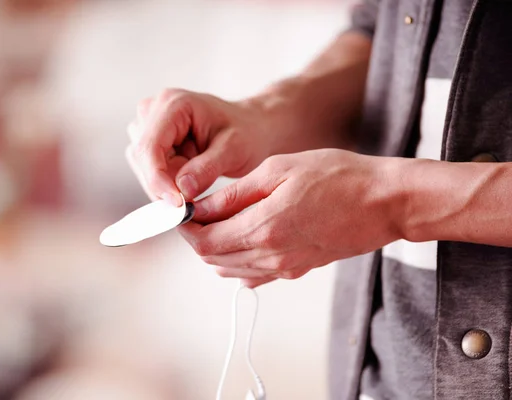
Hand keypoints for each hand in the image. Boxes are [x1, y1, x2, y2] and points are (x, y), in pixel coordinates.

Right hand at [126, 89, 274, 205]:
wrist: (251, 129)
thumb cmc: (246, 133)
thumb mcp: (234, 150)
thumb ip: (207, 169)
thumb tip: (182, 190)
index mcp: (174, 104)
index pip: (150, 147)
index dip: (158, 179)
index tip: (177, 204)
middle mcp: (154, 110)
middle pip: (143, 159)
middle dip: (164, 184)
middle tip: (193, 197)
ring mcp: (148, 125)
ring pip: (143, 167)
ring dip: (167, 182)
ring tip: (200, 175)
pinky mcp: (151, 141)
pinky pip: (149, 171)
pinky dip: (168, 182)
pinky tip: (191, 176)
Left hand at [178, 149, 402, 287]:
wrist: (384, 203)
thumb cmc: (338, 177)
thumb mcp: (280, 170)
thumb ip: (236, 193)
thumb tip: (202, 207)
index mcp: (263, 228)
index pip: (205, 241)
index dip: (186, 227)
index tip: (182, 210)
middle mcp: (270, 256)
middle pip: (213, 258)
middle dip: (197, 237)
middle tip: (198, 212)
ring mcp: (285, 268)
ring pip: (230, 270)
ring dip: (216, 248)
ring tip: (219, 220)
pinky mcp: (297, 270)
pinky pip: (254, 275)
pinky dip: (238, 260)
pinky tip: (245, 236)